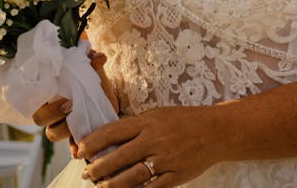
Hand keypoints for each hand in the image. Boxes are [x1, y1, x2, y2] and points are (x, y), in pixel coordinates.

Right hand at [33, 50, 117, 157]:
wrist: (107, 96)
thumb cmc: (93, 79)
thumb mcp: (93, 70)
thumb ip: (93, 63)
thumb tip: (99, 58)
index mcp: (49, 91)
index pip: (34, 96)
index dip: (40, 95)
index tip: (56, 91)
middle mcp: (50, 110)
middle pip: (40, 117)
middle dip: (53, 112)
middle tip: (70, 104)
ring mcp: (60, 124)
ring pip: (52, 132)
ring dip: (64, 127)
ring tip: (80, 118)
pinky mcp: (73, 137)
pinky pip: (69, 147)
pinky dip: (73, 148)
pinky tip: (79, 150)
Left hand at [78, 105, 223, 187]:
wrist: (215, 131)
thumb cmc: (183, 120)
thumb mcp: (158, 115)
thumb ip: (136, 126)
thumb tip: (110, 138)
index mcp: (148, 122)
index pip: (114, 131)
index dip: (94, 142)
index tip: (81, 150)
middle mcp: (155, 139)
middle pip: (119, 156)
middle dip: (98, 167)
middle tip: (86, 174)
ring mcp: (166, 159)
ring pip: (132, 176)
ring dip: (112, 184)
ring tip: (101, 187)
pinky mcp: (176, 176)